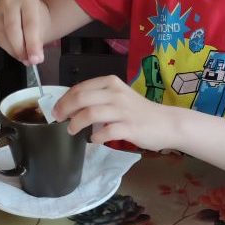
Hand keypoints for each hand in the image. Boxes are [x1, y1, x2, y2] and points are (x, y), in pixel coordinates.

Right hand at [0, 0, 49, 64]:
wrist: (30, 11)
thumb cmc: (37, 20)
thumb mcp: (43, 30)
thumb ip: (37, 44)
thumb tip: (33, 59)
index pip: (29, 24)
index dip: (32, 45)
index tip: (36, 59)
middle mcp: (9, 0)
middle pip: (12, 30)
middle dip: (20, 49)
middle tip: (29, 61)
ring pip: (2, 35)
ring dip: (13, 51)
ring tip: (24, 57)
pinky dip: (7, 48)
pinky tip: (15, 51)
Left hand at [53, 75, 175, 150]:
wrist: (167, 123)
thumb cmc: (140, 112)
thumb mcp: (119, 97)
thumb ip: (99, 98)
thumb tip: (73, 107)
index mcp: (111, 83)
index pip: (80, 88)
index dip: (64, 99)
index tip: (57, 110)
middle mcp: (116, 94)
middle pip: (81, 98)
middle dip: (65, 109)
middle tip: (59, 119)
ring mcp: (123, 111)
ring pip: (91, 113)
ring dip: (77, 123)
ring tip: (72, 131)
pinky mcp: (130, 127)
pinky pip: (106, 132)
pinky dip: (96, 137)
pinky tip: (94, 140)